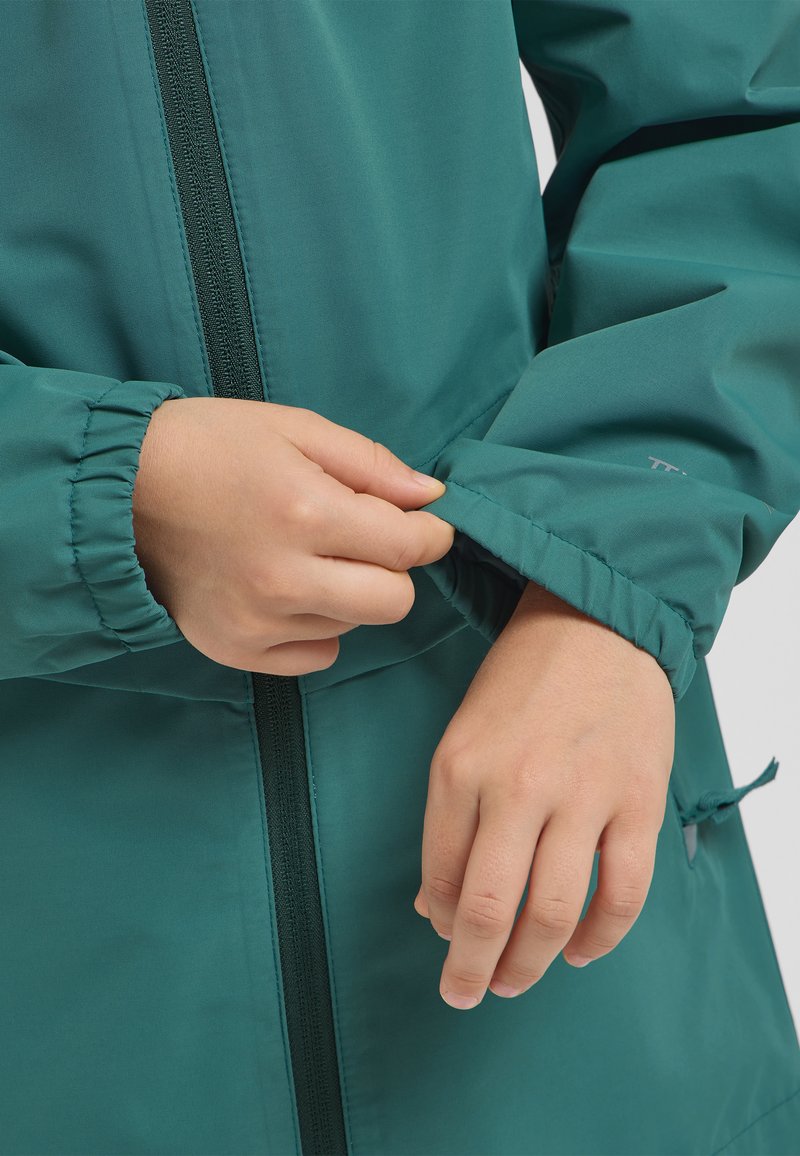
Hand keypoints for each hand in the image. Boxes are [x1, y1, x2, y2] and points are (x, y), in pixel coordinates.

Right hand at [131, 397, 453, 674]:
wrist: (121, 488)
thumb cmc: (210, 446)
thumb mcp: (294, 429)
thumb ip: (371, 464)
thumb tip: (431, 497)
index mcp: (305, 513)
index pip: (409, 547)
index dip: (430, 533)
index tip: (424, 524)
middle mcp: (282, 578)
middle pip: (393, 602)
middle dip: (394, 569)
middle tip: (364, 540)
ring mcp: (256, 621)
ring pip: (353, 625)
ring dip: (347, 593)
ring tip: (303, 554)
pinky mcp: (233, 648)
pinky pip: (315, 655)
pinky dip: (315, 627)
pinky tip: (287, 590)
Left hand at [414, 580, 674, 1007]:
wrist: (596, 625)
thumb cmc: (520, 683)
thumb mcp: (462, 737)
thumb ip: (447, 819)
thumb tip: (434, 903)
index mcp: (460, 768)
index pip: (440, 874)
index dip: (440, 922)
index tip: (444, 941)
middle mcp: (516, 787)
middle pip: (488, 908)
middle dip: (471, 968)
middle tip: (467, 993)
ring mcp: (582, 796)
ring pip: (553, 912)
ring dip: (530, 964)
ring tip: (516, 982)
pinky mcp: (637, 802)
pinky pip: (622, 894)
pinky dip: (601, 937)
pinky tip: (581, 952)